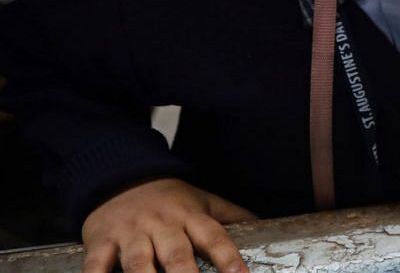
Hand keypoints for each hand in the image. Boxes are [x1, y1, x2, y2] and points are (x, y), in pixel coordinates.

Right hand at [81, 178, 255, 272]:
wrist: (120, 175)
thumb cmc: (169, 197)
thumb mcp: (203, 201)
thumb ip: (232, 215)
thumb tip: (265, 225)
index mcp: (190, 216)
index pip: (215, 238)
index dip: (229, 258)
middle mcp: (162, 225)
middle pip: (177, 255)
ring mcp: (130, 234)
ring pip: (138, 263)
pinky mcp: (100, 242)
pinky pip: (96, 266)